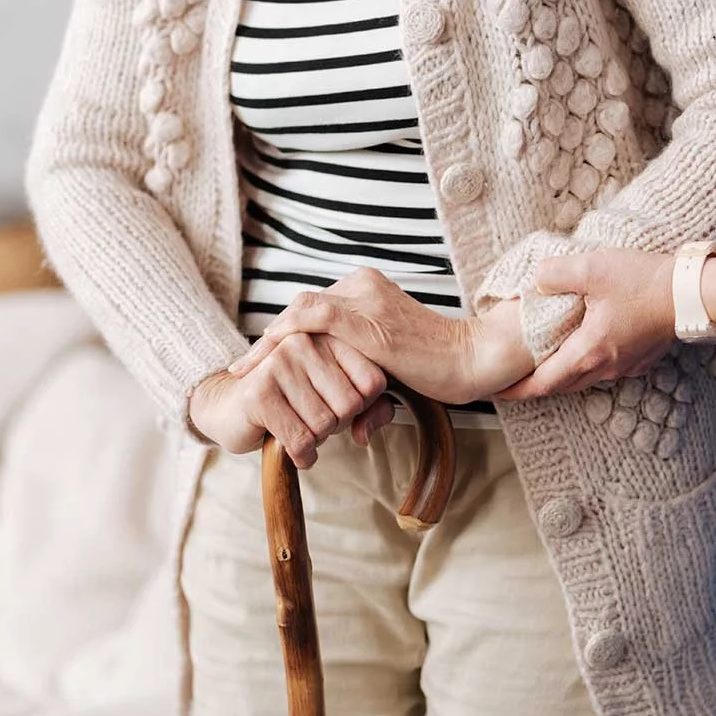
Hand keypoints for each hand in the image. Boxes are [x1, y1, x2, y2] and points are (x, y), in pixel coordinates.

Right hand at [188, 333, 392, 466]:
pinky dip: (303, 455)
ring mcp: (279, 363)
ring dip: (317, 440)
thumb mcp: (335, 398)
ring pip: (325, 424)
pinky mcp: (259, 392)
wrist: (228, 406)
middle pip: (351, 404)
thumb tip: (366, 433)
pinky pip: (300, 439)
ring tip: (300, 428)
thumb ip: (370, 409)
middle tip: (315, 421)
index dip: (363, 407)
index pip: (373, 381)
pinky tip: (296, 452)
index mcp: (328, 336)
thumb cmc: (290, 401)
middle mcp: (304, 342)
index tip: (337, 405)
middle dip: (337, 425)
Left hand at [227, 268, 534, 405]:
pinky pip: (312, 319)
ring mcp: (364, 299)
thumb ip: (367, 386)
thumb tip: (358, 429)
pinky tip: (265, 359)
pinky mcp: (366, 320)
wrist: (472, 359)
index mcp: (367, 289)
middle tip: (243, 370)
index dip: (284, 335)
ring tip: (243, 370)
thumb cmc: (441, 370)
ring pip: (300, 311)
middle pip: (302, 309)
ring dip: (269, 343)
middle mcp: (362, 286)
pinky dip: (284, 337)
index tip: (261, 362)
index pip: (313, 308)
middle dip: (270, 341)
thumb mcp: (393, 372)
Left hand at [497, 249, 675, 399]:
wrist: (691, 292)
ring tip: (545, 363)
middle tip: (515, 378)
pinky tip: (584, 345)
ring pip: (584, 378)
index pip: (544, 383)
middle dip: (536, 384)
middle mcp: (606, 366)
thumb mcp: (592, 269)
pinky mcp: (640, 358)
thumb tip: (536, 280)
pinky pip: (605, 368)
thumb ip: (555, 274)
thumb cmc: (645, 283)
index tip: (498, 392)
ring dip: (562, 374)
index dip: (518, 390)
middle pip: (562, 385)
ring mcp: (626, 365)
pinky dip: (586, 363)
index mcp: (589, 352)